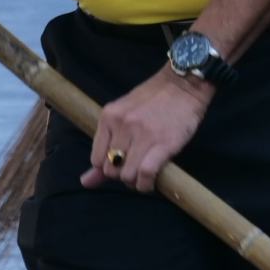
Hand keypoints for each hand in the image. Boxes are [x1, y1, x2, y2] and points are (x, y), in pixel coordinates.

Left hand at [84, 65, 213, 193]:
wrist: (184, 85)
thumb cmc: (153, 99)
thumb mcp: (123, 114)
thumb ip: (104, 146)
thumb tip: (86, 182)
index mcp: (109, 116)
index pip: (96, 160)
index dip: (108, 167)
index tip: (121, 163)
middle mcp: (122, 125)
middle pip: (111, 170)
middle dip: (122, 174)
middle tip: (135, 167)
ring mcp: (142, 135)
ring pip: (127, 176)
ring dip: (135, 181)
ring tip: (144, 173)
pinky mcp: (163, 144)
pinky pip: (146, 174)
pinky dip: (146, 184)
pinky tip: (150, 181)